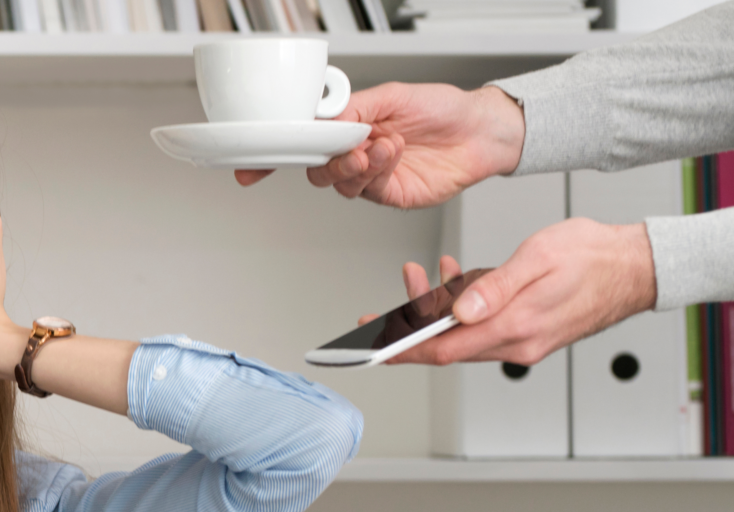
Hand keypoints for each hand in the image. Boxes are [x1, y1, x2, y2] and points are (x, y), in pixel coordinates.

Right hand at [234, 83, 526, 208]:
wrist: (481, 132)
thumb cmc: (444, 109)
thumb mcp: (393, 95)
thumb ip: (353, 108)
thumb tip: (321, 117)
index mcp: (348, 126)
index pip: (303, 141)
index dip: (273, 155)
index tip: (251, 165)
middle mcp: (354, 152)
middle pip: (314, 167)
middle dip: (324, 160)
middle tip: (343, 149)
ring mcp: (369, 175)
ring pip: (337, 182)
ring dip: (352, 167)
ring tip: (377, 149)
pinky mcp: (387, 194)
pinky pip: (366, 190)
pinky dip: (374, 171)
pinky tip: (391, 153)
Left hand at [373, 219, 656, 365]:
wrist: (639, 265)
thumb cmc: (596, 256)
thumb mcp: (538, 258)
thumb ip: (496, 287)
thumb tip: (459, 310)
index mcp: (516, 328)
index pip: (444, 350)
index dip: (402, 350)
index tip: (372, 351)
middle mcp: (519, 343)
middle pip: (446, 346)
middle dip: (410, 326)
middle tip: (380, 313)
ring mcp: (524, 341)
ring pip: (463, 333)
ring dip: (436, 309)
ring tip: (420, 275)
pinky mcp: (528, 331)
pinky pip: (483, 325)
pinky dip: (463, 305)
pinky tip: (456, 279)